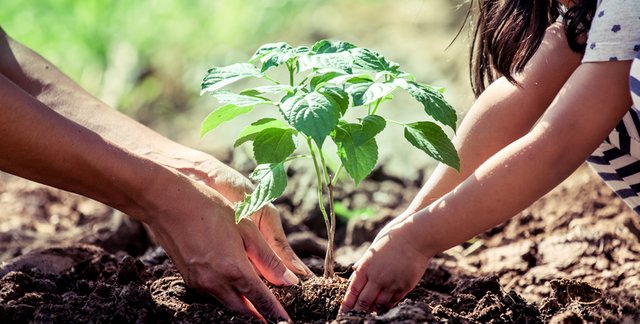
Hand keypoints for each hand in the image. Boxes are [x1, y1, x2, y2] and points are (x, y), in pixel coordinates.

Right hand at [139, 167, 297, 321]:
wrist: (168, 203)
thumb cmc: (211, 209)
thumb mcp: (247, 229)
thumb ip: (269, 259)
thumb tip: (289, 281)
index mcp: (234, 269)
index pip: (261, 301)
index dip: (275, 313)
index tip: (286, 323)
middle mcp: (215, 282)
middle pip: (243, 310)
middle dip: (259, 314)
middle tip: (274, 315)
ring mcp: (199, 283)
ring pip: (227, 304)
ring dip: (243, 307)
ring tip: (258, 304)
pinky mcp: (189, 280)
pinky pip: (213, 295)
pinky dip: (227, 297)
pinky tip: (235, 288)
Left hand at [340, 219, 432, 313]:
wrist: (415, 237)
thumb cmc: (392, 239)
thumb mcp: (373, 249)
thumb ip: (364, 263)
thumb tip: (355, 272)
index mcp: (366, 267)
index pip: (353, 290)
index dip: (347, 303)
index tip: (343, 311)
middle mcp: (377, 277)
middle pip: (364, 301)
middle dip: (358, 310)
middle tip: (354, 316)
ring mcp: (391, 283)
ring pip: (378, 304)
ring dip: (373, 310)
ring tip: (369, 314)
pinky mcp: (404, 286)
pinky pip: (393, 301)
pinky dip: (386, 306)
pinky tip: (383, 307)